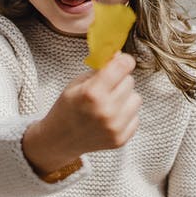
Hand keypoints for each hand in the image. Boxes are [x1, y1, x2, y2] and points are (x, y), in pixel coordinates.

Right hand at [23, 53, 141, 174]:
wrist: (59, 140)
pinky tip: (110, 118)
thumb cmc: (67, 108)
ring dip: (126, 98)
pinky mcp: (120, 139)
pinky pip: (136, 117)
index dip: (124, 61)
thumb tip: (121, 56)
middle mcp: (106, 111)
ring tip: (109, 104)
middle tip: (107, 87)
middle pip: (130, 81)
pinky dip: (126, 114)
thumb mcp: (77, 83)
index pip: (123, 66)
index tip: (123, 61)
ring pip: (136, 98)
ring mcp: (115, 128)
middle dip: (120, 80)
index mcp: (92, 93)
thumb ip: (100, 69)